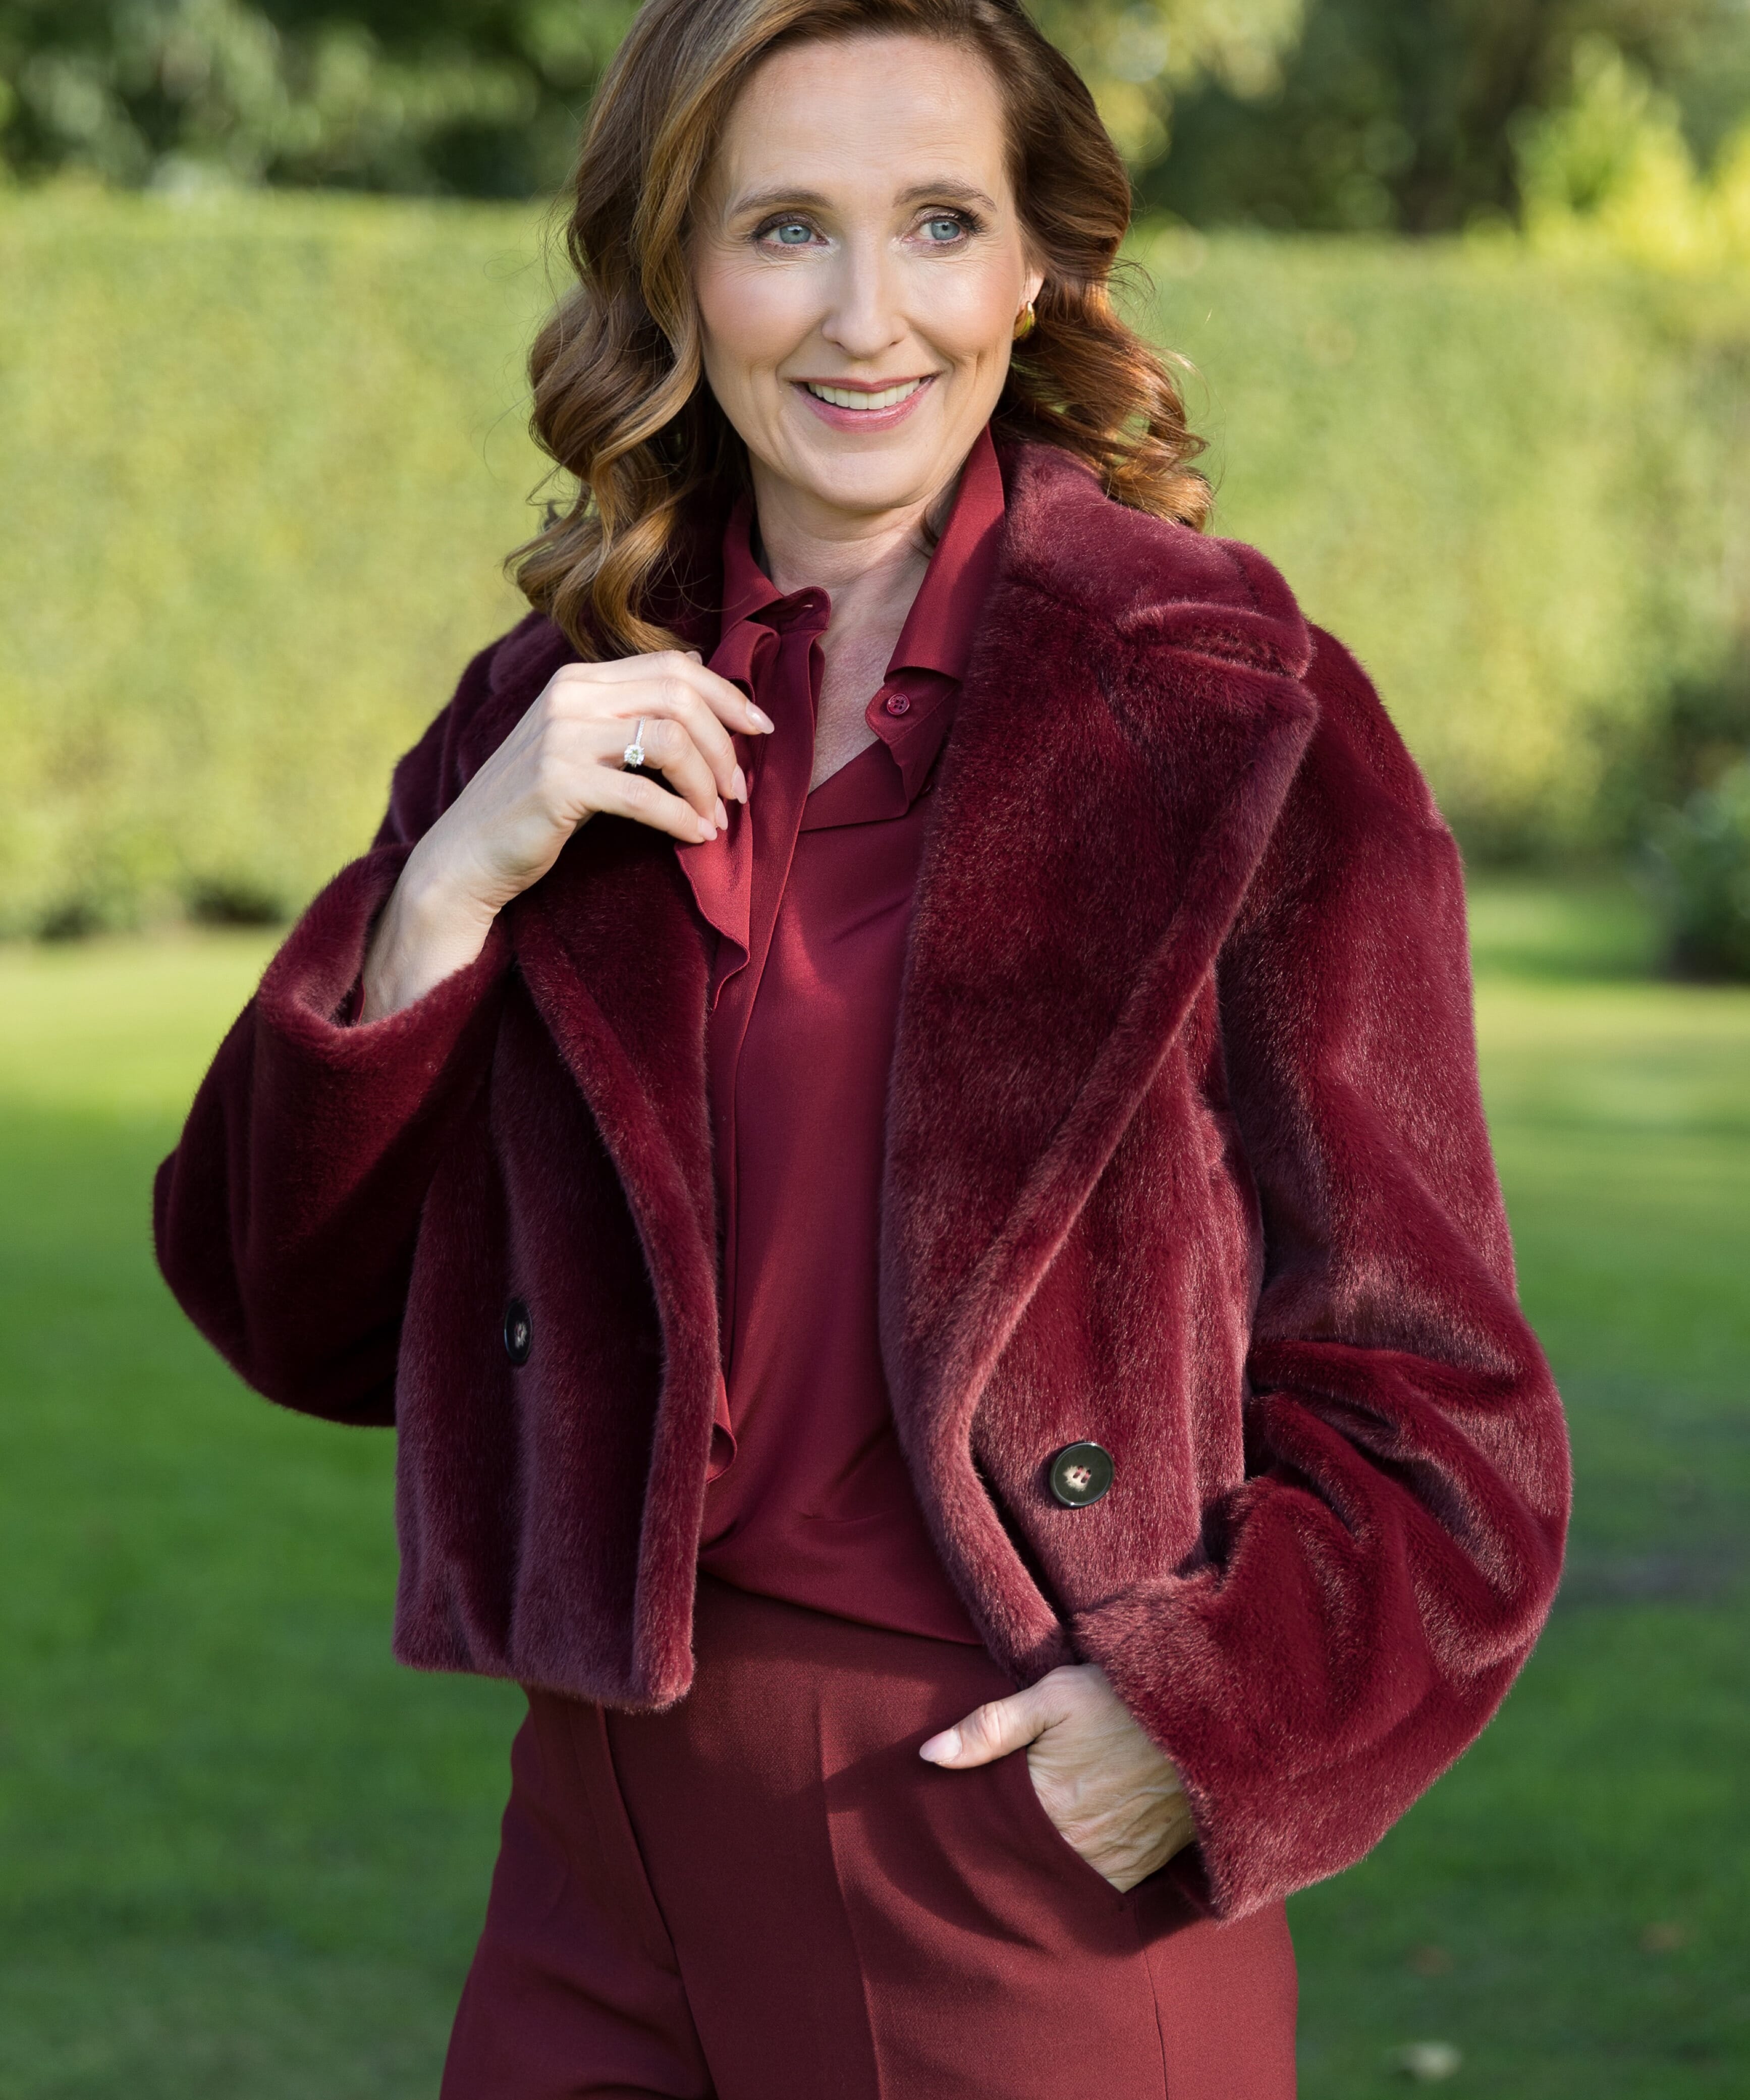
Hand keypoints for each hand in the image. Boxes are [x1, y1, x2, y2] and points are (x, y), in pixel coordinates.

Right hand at [362, 651, 771, 1019]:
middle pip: (680, 696)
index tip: (761, 730)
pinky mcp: (557, 783)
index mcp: (579, 679)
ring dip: (707, 784)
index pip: (673, 665)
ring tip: (717, 819)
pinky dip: (681, 817)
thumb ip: (629, 711)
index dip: (728, 694)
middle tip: (740, 790)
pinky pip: (644, 795)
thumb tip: (700, 673)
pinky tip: (695, 837)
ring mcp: (560, 737)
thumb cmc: (536, 807)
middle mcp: (569, 696)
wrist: (467, 855)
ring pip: (669, 741)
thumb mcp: (582, 744)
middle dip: (724, 744)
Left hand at [919, 1663, 1194, 1891]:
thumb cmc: (1121, 1700)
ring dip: (1046, 1871)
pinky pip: (1103, 1890)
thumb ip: (989, 1728)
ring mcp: (1116, 1862)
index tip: (959, 1827)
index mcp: (1048, 1805)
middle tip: (999, 1837)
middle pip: (1025, 1866)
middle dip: (1008, 1856)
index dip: (975, 1833)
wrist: (1203, 1713)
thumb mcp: (1053, 1697)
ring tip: (1035, 1848)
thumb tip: (929, 1755)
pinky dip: (1085, 1880)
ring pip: (1062, 1884)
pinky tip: (1073, 1858)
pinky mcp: (1146, 1866)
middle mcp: (1080, 1845)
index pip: (992, 1838)